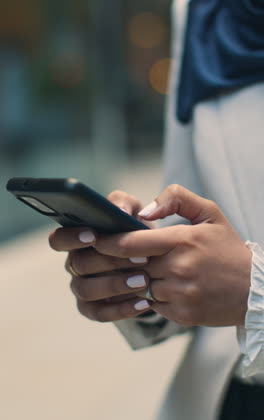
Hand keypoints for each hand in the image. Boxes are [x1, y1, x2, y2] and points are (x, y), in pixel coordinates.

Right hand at [49, 191, 152, 321]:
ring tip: (144, 281)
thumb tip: (119, 210)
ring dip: (116, 285)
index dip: (72, 238)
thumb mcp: (132, 210)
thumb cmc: (134, 229)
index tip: (94, 235)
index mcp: (75, 238)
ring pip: (86, 290)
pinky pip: (99, 313)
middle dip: (110, 261)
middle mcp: (73, 263)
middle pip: (78, 264)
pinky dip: (122, 309)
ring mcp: (81, 286)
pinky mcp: (92, 308)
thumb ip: (123, 203)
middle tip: (140, 259)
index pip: (58, 239)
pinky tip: (145, 302)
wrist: (150, 260)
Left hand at [94, 185, 251, 326]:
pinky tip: (161, 286)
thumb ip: (176, 198)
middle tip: (103, 255)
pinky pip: (153, 304)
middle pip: (130, 266)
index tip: (95, 239)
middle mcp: (179, 268)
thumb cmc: (227, 247)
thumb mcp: (209, 212)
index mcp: (182, 240)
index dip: (108, 242)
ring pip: (139, 286)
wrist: (253, 289)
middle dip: (117, 261)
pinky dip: (151, 295)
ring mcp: (180, 294)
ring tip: (138, 270)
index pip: (131, 243)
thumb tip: (145, 211)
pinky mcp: (182, 314)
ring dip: (135, 279)